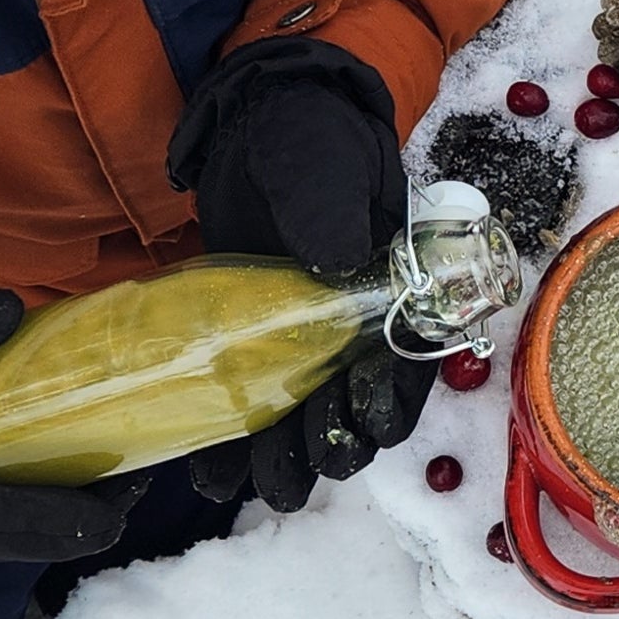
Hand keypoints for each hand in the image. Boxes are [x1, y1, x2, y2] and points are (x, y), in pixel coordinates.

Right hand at [0, 287, 145, 562]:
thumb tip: (10, 313)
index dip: (45, 522)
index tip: (104, 517)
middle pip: (2, 540)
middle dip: (70, 532)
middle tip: (129, 497)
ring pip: (1, 537)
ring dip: (63, 527)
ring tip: (120, 491)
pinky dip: (42, 514)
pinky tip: (83, 487)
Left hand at [171, 37, 427, 510]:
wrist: (250, 130)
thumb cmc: (305, 138)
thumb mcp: (320, 160)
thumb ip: (329, 203)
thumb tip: (336, 256)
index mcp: (396, 291)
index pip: (409, 362)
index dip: (392, 399)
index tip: (365, 413)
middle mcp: (356, 329)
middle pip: (360, 410)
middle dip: (339, 443)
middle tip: (311, 461)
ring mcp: (302, 345)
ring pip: (307, 422)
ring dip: (288, 462)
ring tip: (258, 488)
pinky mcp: (250, 350)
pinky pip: (250, 412)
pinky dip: (234, 451)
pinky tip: (209, 475)